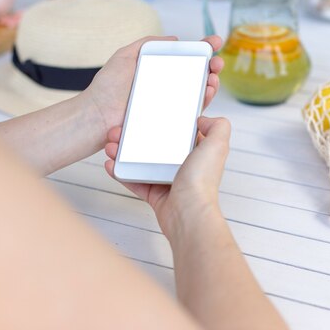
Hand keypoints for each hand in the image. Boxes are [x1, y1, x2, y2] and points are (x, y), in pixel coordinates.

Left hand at [84, 36, 223, 137]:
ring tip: (212, 77)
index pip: (186, 58)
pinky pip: (192, 112)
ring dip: (211, 83)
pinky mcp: (170, 121)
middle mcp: (167, 87)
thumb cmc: (108, 87)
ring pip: (199, 93)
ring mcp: (169, 104)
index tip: (215, 42)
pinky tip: (207, 91)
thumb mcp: (125, 56)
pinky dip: (204, 101)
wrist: (98, 115)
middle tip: (217, 62)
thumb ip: (147, 44)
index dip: (203, 50)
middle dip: (213, 67)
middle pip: (198, 75)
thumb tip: (175, 39)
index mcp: (159, 70)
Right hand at [104, 117, 230, 239]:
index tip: (143, 115)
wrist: (188, 214)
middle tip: (119, 131)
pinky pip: (135, 181)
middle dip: (135, 136)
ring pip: (141, 162)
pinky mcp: (155, 195)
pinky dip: (122, 173)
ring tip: (111, 146)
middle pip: (154, 146)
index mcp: (196, 152)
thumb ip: (218, 127)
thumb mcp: (217, 145)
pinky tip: (111, 164)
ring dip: (124, 153)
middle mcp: (183, 165)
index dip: (160, 123)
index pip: (177, 132)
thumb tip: (203, 119)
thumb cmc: (202, 181)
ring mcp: (168, 180)